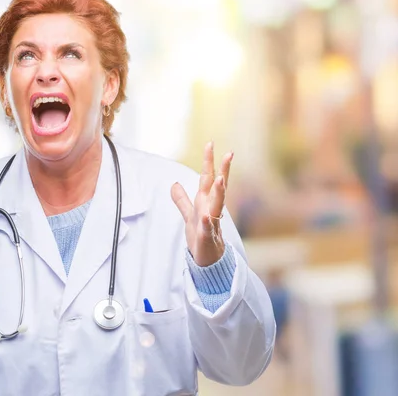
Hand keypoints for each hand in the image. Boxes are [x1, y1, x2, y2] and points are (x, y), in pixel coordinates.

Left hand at [171, 142, 232, 266]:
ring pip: (217, 205)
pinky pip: (209, 229)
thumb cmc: (200, 237)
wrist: (206, 260)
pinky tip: (206, 216)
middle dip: (223, 171)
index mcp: (206, 202)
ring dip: (219, 192)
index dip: (209, 162)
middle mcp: (212, 209)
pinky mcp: (208, 238)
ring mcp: (212, 223)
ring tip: (220, 179)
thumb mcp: (188, 215)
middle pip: (218, 187)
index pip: (208, 179)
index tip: (211, 143)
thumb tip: (174, 184)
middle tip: (229, 153)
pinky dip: (208, 222)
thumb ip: (182, 199)